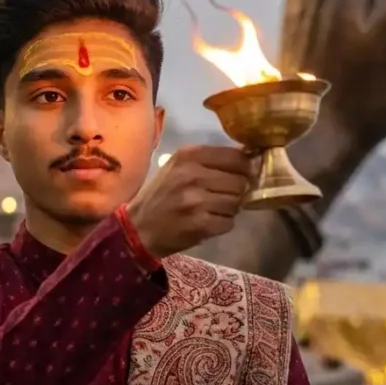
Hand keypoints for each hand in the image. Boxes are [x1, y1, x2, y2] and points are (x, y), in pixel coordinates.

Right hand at [126, 145, 251, 256]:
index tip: (240, 175)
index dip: (244, 168)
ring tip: (213, 210)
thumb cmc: (161, 195)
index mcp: (188, 156)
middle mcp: (193, 175)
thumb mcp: (177, 167)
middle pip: (240, 181)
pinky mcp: (200, 224)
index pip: (235, 156)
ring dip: (229, 209)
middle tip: (222, 196)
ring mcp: (197, 201)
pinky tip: (207, 223)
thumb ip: (208, 160)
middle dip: (236, 191)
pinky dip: (222, 225)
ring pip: (236, 202)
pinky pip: (229, 222)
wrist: (138, 228)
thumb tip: (247, 158)